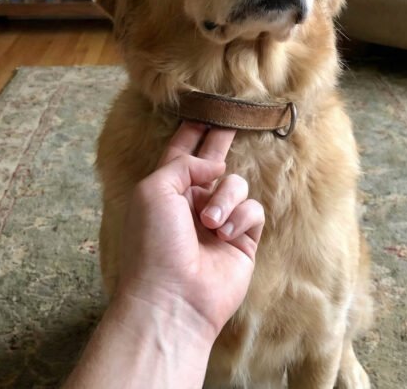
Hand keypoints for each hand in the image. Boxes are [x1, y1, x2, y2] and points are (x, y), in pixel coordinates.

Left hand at [117, 121, 264, 337]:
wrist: (173, 295)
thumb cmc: (153, 243)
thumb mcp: (154, 189)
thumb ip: (182, 164)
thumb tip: (214, 166)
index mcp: (165, 189)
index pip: (180, 152)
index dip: (191, 132)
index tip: (203, 110)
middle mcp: (192, 202)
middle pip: (213, 162)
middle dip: (221, 141)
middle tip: (234, 118)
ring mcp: (219, 221)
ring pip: (236, 185)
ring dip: (225, 199)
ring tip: (209, 223)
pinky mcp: (243, 240)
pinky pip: (253, 211)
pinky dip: (240, 218)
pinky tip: (226, 235)